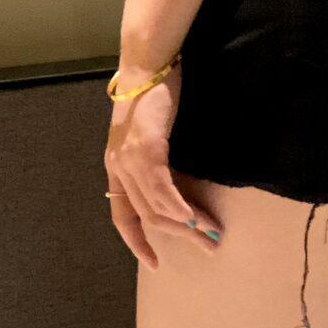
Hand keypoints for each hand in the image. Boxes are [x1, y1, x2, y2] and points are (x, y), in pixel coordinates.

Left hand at [105, 64, 223, 269]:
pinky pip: (162, 188)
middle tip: (208, 247)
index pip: (122, 216)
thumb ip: (154, 162)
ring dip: (187, 224)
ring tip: (212, 233)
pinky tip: (193, 218)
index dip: (137, 242)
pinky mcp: (145, 148)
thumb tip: (176, 189)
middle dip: (179, 236)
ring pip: (156, 206)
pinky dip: (178, 207)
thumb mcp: (149, 134)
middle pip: (146, 216)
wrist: (148, 63)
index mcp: (115, 167)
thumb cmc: (153, 94)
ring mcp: (129, 159)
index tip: (154, 263)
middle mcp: (117, 167)